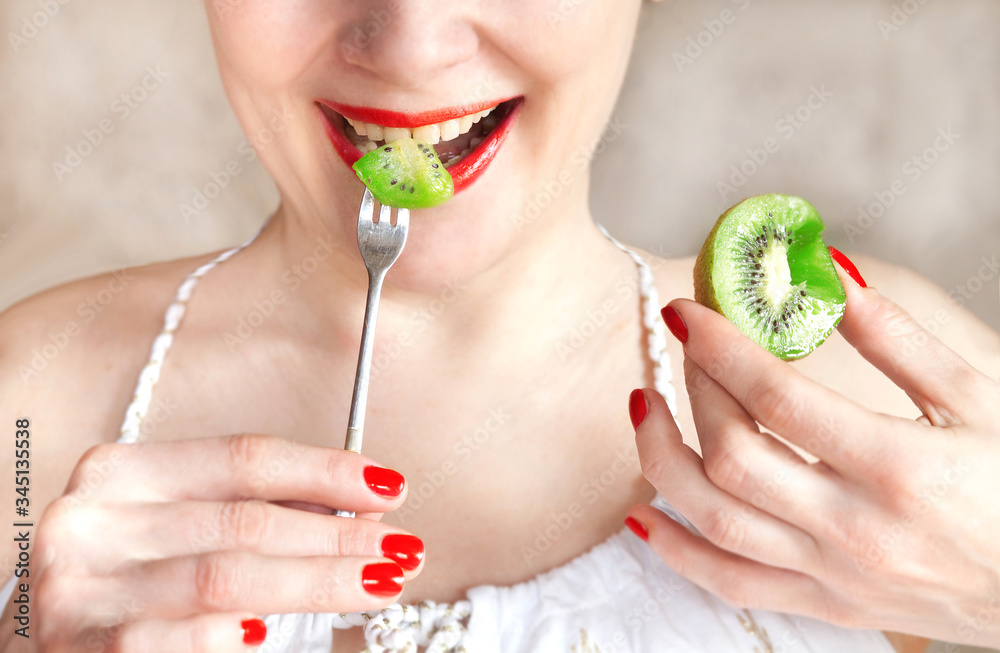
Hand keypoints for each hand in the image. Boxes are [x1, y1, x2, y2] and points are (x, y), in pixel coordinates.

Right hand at [29, 434, 423, 651]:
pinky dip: (233, 638)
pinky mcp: (79, 652)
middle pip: (246, 521)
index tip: (390, 486)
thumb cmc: (131, 577)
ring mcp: (79, 591)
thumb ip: (253, 510)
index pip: (244, 458)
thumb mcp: (181, 526)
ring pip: (226, 581)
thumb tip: (359, 505)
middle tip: (402, 547)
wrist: (49, 641)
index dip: (326, 471)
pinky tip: (270, 634)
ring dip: (316, 584)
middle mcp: (92, 522)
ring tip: (378, 585)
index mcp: (122, 472)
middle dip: (337, 536)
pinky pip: (177, 642)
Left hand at [627, 263, 999, 647]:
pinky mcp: (826, 606)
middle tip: (687, 349)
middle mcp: (855, 529)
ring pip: (716, 521)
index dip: (720, 347)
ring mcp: (835, 575)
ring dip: (664, 460)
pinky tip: (643, 515)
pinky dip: (677, 552)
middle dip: (695, 391)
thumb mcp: (980, 398)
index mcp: (898, 468)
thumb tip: (831, 275)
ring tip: (647, 408)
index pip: (777, 398)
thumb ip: (900, 340)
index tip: (688, 312)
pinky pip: (730, 584)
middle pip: (734, 457)